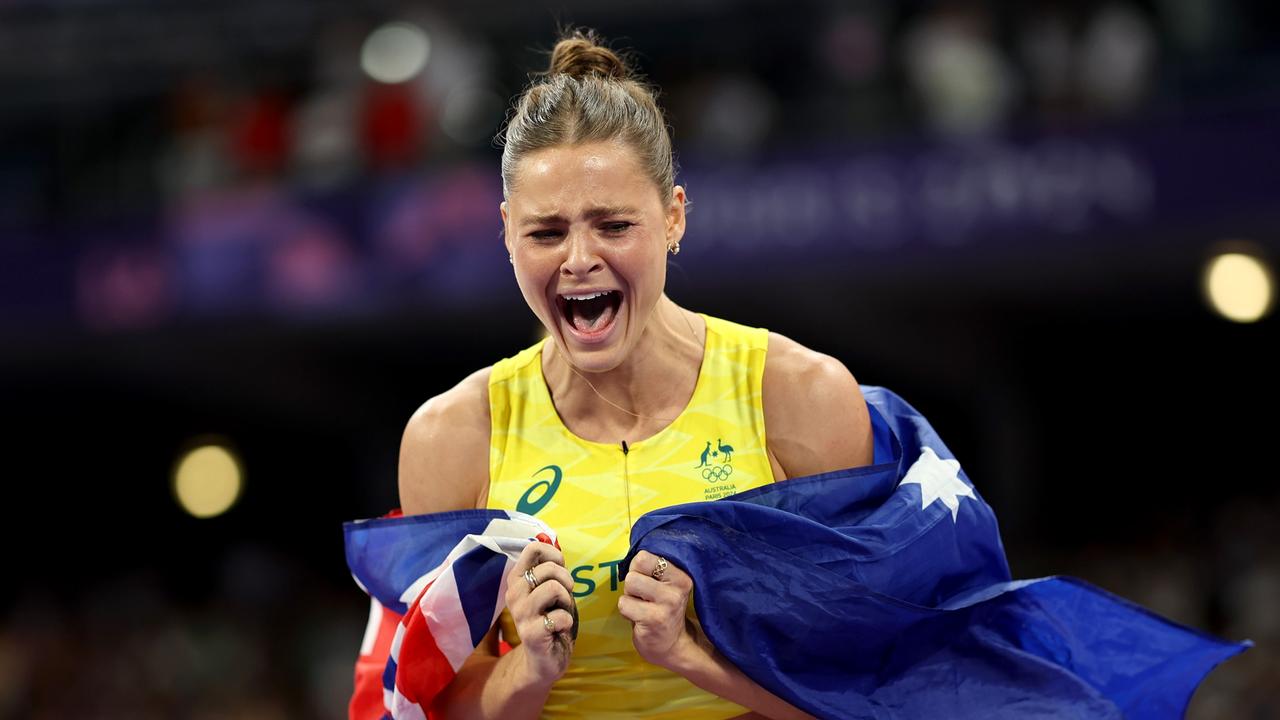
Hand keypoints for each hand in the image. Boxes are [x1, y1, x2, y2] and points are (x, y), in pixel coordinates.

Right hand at [504, 540, 576, 685]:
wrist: (543, 659)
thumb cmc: (549, 618)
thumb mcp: (548, 589)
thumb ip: (548, 568)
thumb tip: (551, 539)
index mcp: (516, 580)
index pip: (532, 548)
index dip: (554, 554)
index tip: (560, 567)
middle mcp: (513, 594)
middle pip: (547, 569)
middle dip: (565, 580)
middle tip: (565, 595)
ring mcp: (520, 614)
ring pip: (553, 588)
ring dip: (567, 600)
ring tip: (562, 611)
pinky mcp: (531, 633)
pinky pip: (560, 616)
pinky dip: (567, 620)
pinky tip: (560, 628)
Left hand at [618, 550, 703, 670]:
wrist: (674, 646)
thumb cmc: (663, 611)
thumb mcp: (667, 587)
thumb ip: (654, 570)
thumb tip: (631, 555)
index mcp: (681, 576)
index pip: (645, 556)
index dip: (638, 568)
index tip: (647, 581)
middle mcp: (677, 588)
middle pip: (636, 566)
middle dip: (633, 581)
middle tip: (643, 596)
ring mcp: (666, 604)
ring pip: (630, 583)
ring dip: (630, 596)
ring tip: (642, 607)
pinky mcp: (653, 619)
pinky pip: (624, 604)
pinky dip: (626, 612)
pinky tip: (640, 619)